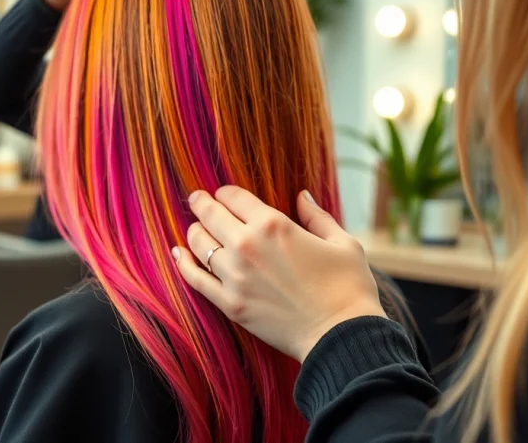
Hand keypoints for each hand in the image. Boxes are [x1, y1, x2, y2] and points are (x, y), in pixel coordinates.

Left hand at [173, 186, 385, 361]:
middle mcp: (247, 245)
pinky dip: (184, 264)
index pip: (233, 197)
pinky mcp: (230, 303)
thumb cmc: (349, 288)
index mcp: (274, 224)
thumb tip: (302, 196)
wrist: (341, 336)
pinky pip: (195, 279)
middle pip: (210, 215)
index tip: (223, 193)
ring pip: (199, 244)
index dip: (225, 192)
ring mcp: (235, 276)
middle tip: (196, 198)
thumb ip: (317, 216)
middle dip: (201, 202)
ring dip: (194, 231)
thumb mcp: (342, 243)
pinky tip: (179, 254)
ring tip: (195, 228)